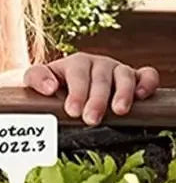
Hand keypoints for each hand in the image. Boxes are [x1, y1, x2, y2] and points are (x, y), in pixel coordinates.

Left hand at [24, 53, 159, 125]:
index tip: (73, 111)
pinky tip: (141, 97)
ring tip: (118, 111)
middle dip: (97, 100)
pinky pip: (146, 75)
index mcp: (75, 63)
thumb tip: (50, 87)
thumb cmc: (52, 84)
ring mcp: (117, 70)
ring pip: (124, 76)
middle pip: (101, 79)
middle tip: (91, 119)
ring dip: (123, 93)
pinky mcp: (134, 78)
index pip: (77, 75)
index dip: (77, 93)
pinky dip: (146, 83)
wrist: (66, 83)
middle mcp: (98, 64)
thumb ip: (36, 78)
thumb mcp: (36, 79)